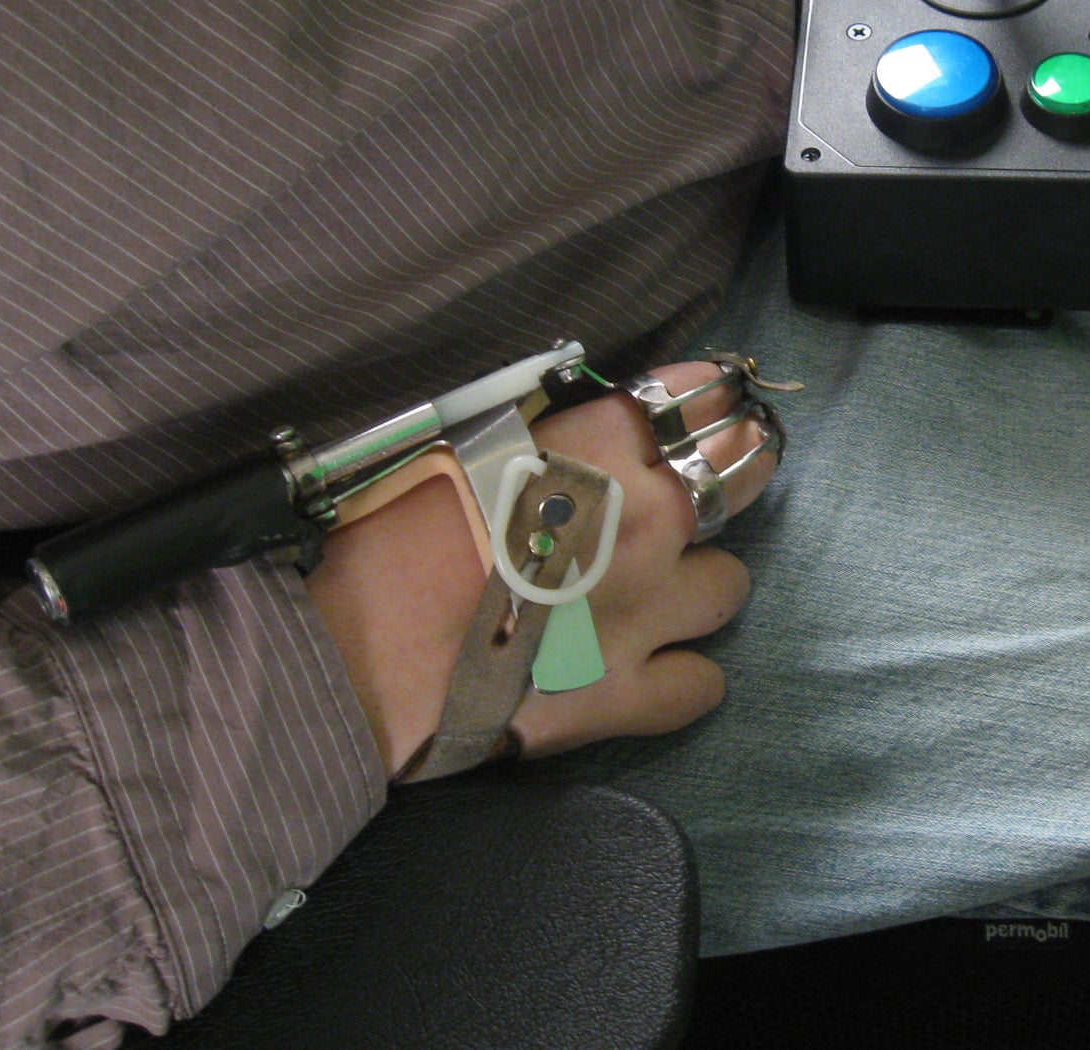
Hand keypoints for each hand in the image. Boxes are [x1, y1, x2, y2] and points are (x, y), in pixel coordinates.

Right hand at [306, 363, 765, 774]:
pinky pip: (703, 684)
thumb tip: (580, 434)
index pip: (699, 395)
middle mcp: (646, 517)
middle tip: (706, 482)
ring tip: (649, 598)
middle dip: (730, 470)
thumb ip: (544, 439)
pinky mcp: (629, 694)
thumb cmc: (383, 534)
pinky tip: (645, 673)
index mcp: (601, 444)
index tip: (706, 406)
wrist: (348, 653)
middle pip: (741, 472)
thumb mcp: (460, 446)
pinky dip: (680, 680)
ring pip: (730, 587)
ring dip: (695, 588)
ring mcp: (648, 610)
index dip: (707, 399)